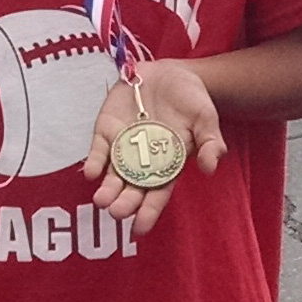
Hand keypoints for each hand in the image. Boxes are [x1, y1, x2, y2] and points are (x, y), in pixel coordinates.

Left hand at [81, 59, 225, 236]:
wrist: (170, 72)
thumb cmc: (191, 100)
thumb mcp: (206, 119)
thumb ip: (210, 142)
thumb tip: (210, 168)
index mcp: (167, 166)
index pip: (156, 194)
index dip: (148, 212)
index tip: (140, 229)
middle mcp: (142, 162)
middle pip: (131, 189)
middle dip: (124, 203)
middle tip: (117, 213)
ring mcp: (122, 147)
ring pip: (111, 175)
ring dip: (105, 189)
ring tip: (101, 201)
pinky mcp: (107, 130)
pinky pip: (98, 150)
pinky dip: (93, 161)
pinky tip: (91, 172)